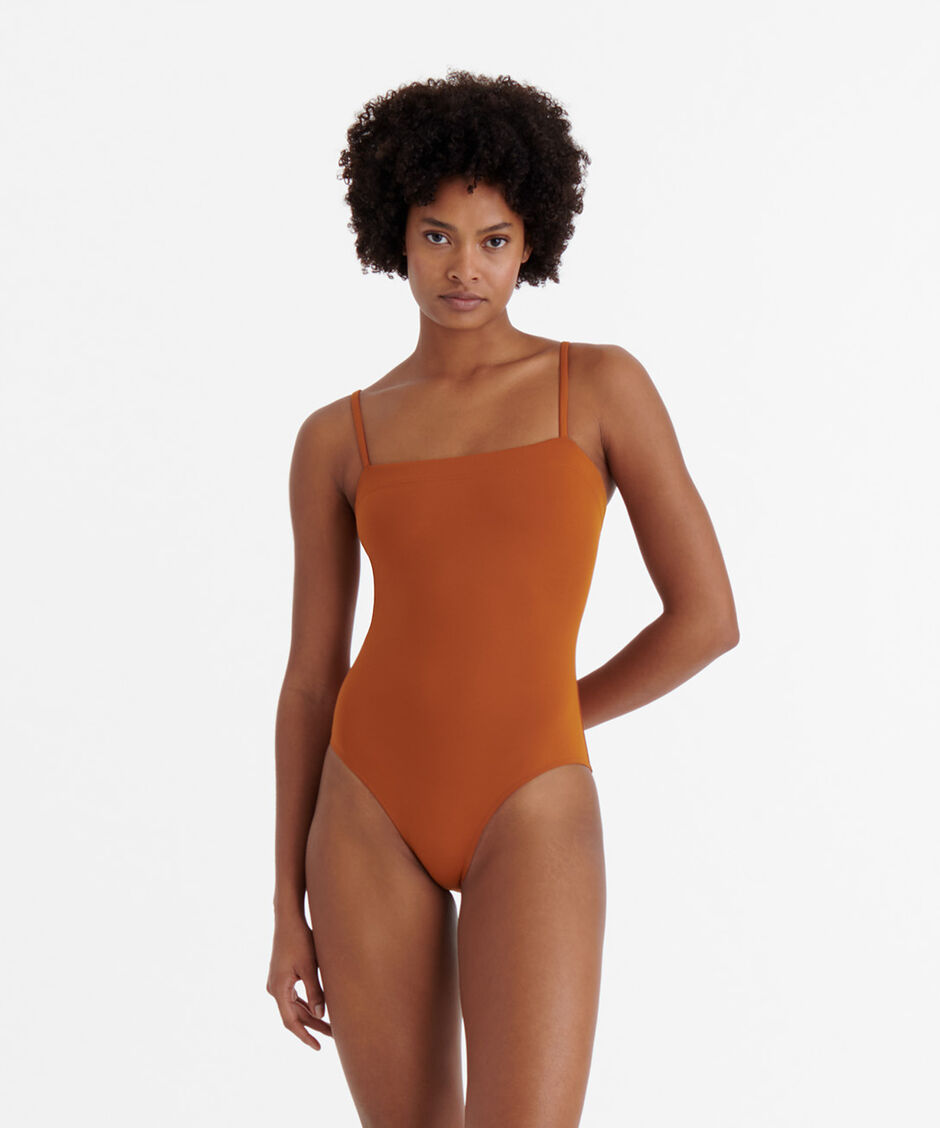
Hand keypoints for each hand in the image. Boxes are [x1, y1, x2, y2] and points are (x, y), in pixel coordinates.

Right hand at [266, 914, 333, 1050]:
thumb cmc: (300, 940)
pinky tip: (319, 1007)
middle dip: (312, 1026)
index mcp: (278, 989)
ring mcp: (277, 981)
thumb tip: (320, 1015)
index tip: (318, 1047)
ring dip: (310, 1015)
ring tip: (329, 1025)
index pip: (291, 1022)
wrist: (288, 918)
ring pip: (294, 1006)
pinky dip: (305, 1003)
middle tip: (332, 1036)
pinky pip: (293, 996)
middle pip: (294, 1015)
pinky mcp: (281, 975)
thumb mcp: (310, 967)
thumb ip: (315, 992)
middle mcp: (274, 988)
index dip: (304, 1036)